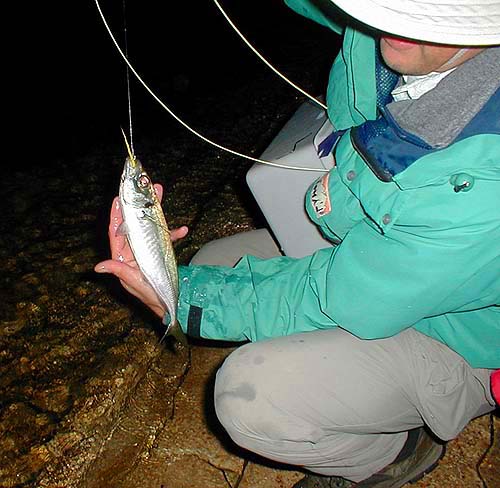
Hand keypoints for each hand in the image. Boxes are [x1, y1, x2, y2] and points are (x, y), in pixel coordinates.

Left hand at [94, 184, 187, 318]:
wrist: (171, 302)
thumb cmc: (150, 295)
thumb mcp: (134, 282)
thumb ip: (120, 271)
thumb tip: (99, 266)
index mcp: (123, 257)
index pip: (117, 233)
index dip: (116, 216)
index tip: (117, 200)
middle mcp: (133, 250)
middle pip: (134, 224)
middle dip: (139, 206)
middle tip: (146, 187)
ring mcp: (146, 250)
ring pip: (149, 226)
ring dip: (156, 212)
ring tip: (160, 193)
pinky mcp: (159, 251)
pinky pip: (165, 239)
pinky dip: (173, 234)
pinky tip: (183, 231)